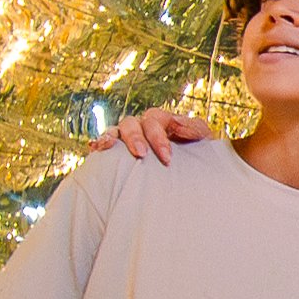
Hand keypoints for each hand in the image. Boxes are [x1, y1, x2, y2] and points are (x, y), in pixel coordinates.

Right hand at [95, 106, 214, 164]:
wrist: (194, 177)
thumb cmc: (199, 157)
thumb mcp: (203, 142)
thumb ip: (195, 129)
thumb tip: (179, 125)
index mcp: (163, 121)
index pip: (155, 120)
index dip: (158, 137)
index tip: (166, 158)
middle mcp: (143, 126)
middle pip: (132, 123)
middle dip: (135, 137)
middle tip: (141, 155)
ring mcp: (130, 138)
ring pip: (116, 131)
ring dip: (111, 137)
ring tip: (105, 147)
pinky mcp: (120, 153)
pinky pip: (107, 145)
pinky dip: (100, 143)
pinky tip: (94, 149)